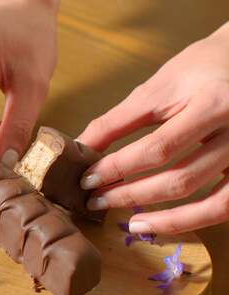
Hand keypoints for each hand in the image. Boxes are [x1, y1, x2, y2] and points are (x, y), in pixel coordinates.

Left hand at [78, 22, 228, 234]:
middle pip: (181, 179)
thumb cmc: (201, 69)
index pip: (158, 148)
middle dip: (133, 195)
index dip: (119, 168)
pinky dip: (193, 220)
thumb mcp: (157, 88)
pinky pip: (226, 208)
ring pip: (211, 204)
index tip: (87, 179)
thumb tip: (79, 148)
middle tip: (97, 201)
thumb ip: (118, 121)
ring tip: (131, 225)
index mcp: (212, 104)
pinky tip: (163, 222)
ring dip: (166, 219)